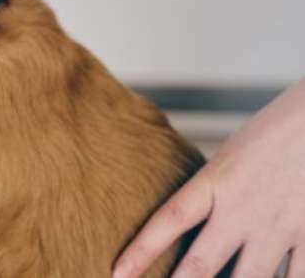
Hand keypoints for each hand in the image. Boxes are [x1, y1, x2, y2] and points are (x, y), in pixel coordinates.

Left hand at [113, 79, 304, 277]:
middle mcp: (243, 208)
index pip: (169, 220)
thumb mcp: (230, 158)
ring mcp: (279, 226)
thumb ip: (213, 193)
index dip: (142, 250)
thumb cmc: (273, 134)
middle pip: (202, 263)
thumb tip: (192, 222)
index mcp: (216, 181)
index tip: (118, 273)